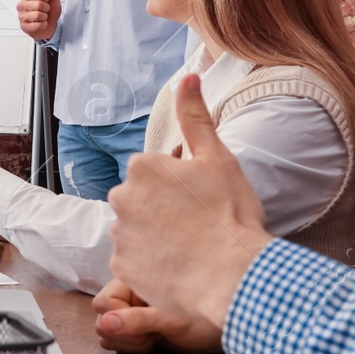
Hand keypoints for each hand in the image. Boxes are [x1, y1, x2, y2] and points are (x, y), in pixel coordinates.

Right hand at [17, 0, 59, 40]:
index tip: (47, 0)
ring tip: (43, 17)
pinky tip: (41, 23)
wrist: (48, 26)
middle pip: (39, 4)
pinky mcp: (24, 27)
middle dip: (46, 8)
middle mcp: (21, 5)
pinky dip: (44, 25)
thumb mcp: (54, 0)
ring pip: (38, 15)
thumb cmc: (49, 12)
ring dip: (45, 17)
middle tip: (45, 10)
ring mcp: (21, 16)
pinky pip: (38, 25)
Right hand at [92, 278, 221, 353]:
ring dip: (131, 341)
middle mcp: (128, 292)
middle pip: (101, 319)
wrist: (228, 322)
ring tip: (158, 333)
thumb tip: (104, 323)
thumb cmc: (206, 315)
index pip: (101, 303)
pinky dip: (134, 347)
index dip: (119, 319)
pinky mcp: (136, 326)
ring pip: (106, 333)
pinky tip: (156, 339)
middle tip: (155, 331)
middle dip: (126, 333)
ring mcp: (131, 310)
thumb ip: (136, 320)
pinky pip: (117, 341)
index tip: (146, 325)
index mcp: (132, 277)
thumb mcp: (172, 319)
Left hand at [107, 74, 273, 338]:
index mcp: (142, 167)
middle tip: (197, 225)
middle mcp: (122, 197)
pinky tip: (178, 268)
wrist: (234, 277)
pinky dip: (150, 265)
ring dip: (155, 237)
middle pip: (141, 200)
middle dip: (162, 209)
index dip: (180, 186)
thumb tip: (188, 76)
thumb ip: (195, 116)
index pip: (155, 172)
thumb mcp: (218, 157)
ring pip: (136, 230)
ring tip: (189, 249)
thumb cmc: (230, 215)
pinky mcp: (122, 268)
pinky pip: (133, 262)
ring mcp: (120, 235)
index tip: (201, 200)